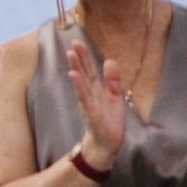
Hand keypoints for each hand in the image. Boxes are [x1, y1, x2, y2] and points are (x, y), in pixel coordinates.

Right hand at [61, 29, 126, 174]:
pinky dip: (79, 87)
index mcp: (96, 90)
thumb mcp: (115, 97)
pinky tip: (75, 76)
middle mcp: (90, 95)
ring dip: (76, 69)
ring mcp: (89, 104)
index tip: (77, 42)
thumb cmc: (109, 122)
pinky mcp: (91, 114)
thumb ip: (112, 80)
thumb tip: (109, 60)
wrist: (107, 145)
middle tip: (72, 43)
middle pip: (84, 73)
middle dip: (78, 59)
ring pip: (82, 83)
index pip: (89, 70)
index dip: (84, 56)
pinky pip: (84, 98)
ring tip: (71, 55)